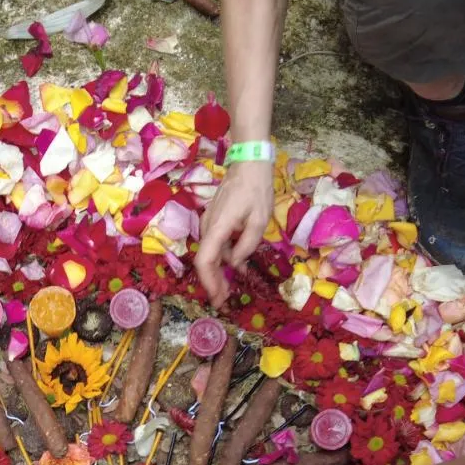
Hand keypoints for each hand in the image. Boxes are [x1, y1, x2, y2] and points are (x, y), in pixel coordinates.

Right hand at [193, 161, 274, 305]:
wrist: (248, 163)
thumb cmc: (256, 189)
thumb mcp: (260, 220)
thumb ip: (247, 244)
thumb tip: (236, 262)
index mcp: (217, 228)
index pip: (205, 261)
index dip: (209, 282)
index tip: (217, 298)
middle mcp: (208, 227)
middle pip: (205, 260)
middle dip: (213, 283)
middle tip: (223, 301)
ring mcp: (209, 222)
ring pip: (210, 253)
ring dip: (218, 272)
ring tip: (230, 288)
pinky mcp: (214, 219)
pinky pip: (216, 244)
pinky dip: (223, 258)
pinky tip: (235, 266)